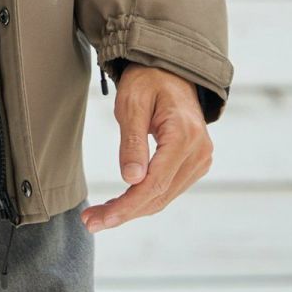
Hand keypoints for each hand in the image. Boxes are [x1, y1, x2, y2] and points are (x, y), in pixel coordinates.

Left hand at [80, 62, 212, 232]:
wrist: (172, 69)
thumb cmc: (148, 80)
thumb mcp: (132, 102)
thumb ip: (132, 141)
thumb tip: (131, 181)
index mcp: (184, 136)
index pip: (154, 184)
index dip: (126, 206)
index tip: (99, 220)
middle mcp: (199, 152)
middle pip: (159, 196)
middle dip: (124, 212)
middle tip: (90, 222)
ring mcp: (201, 159)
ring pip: (164, 197)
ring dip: (133, 209)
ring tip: (99, 215)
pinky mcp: (195, 163)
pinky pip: (168, 188)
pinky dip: (145, 198)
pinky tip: (123, 202)